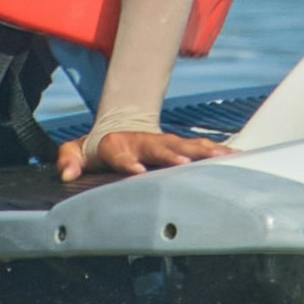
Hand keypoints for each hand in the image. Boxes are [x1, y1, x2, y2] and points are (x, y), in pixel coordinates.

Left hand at [56, 125, 222, 188]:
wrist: (119, 128)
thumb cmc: (98, 148)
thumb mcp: (76, 151)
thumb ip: (69, 160)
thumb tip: (67, 174)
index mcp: (117, 145)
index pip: (122, 154)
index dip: (129, 162)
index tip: (138, 171)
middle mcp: (143, 142)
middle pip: (159, 148)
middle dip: (173, 156)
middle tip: (186, 165)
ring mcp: (163, 143)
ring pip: (184, 146)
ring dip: (203, 152)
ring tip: (223, 157)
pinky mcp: (179, 148)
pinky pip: (200, 149)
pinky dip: (218, 152)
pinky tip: (236, 157)